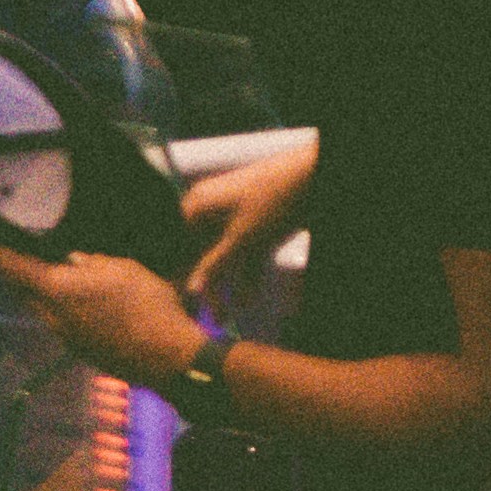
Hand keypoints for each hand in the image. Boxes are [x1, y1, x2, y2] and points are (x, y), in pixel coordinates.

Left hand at [0, 243, 211, 388]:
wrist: (167, 357)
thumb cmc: (147, 306)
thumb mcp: (122, 268)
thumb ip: (91, 263)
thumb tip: (76, 262)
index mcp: (56, 289)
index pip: (11, 266)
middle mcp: (51, 315)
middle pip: (26, 289)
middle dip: (25, 272)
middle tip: (33, 255)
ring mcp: (64, 337)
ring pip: (45, 307)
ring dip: (50, 292)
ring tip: (73, 278)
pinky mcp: (79, 350)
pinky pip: (64, 323)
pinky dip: (69, 309)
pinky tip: (93, 304)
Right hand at [174, 130, 322, 301]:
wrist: (313, 174)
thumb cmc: (273, 199)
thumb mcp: (241, 239)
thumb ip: (214, 266)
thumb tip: (190, 289)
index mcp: (196, 207)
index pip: (176, 248)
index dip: (179, 276)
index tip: (183, 303)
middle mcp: (208, 209)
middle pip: (200, 254)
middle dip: (209, 287)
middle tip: (211, 316)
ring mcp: (232, 214)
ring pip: (223, 255)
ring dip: (229, 284)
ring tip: (232, 314)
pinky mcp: (253, 221)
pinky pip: (242, 249)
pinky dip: (246, 271)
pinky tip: (249, 296)